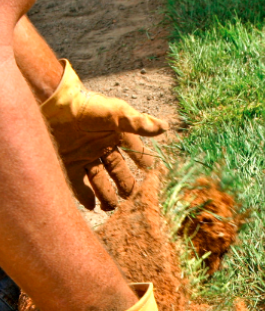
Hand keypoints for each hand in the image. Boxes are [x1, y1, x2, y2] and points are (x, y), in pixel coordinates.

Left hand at [41, 60, 168, 211]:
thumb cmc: (87, 106)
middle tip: (133, 198)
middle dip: (126, 185)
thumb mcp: (116, 113)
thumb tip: (164, 127)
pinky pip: (79, 184)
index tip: (153, 174)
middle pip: (118, 171)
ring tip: (112, 207)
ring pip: (100, 181)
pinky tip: (92, 207)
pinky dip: (86, 196)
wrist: (54, 103)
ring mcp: (85, 156)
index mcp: (115, 135)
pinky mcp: (69, 163)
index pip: (135, 151)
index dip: (144, 162)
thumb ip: (139, 123)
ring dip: (106, 195)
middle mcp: (101, 147)